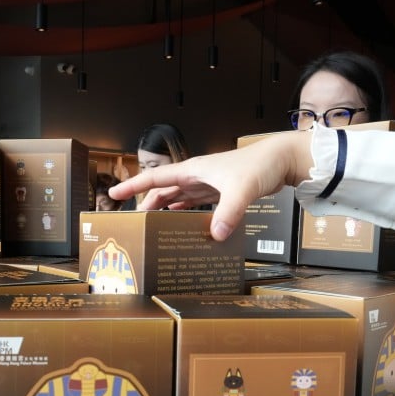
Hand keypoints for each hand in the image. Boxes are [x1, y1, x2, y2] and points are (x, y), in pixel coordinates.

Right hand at [109, 130, 312, 240]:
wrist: (281, 160)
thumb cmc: (259, 166)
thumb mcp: (241, 190)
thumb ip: (228, 213)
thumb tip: (215, 235)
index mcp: (192, 169)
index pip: (154, 177)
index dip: (133, 185)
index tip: (113, 193)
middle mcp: (196, 175)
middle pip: (162, 189)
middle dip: (145, 202)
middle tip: (132, 220)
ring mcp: (208, 182)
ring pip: (177, 195)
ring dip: (163, 207)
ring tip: (151, 223)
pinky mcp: (220, 190)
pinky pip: (194, 201)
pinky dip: (184, 210)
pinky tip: (180, 220)